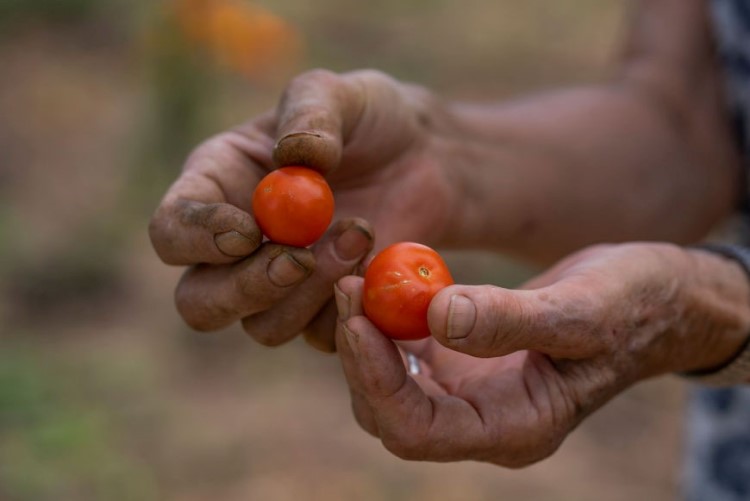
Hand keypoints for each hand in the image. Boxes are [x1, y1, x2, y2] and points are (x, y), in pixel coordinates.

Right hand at [149, 69, 461, 350]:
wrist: (425, 157)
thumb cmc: (369, 118)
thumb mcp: (342, 94)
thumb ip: (312, 113)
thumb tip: (294, 157)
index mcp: (216, 185)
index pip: (172, 230)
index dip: (197, 239)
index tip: (247, 231)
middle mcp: (235, 247)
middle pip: (201, 303)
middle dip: (246, 289)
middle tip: (297, 260)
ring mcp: (279, 285)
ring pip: (264, 326)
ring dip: (312, 292)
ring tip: (360, 231)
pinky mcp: (325, 310)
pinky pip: (321, 336)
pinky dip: (350, 308)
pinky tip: (376, 257)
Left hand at [335, 243, 749, 464]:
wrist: (652, 298)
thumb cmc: (632, 307)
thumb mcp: (581, 311)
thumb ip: (512, 319)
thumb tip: (437, 316)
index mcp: (512, 430)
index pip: (417, 430)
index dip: (377, 380)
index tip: (357, 319)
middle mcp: (481, 421)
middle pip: (389, 411)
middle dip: (360, 354)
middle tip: (346, 287)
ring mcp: (469, 393)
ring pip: (390, 381)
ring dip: (366, 334)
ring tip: (355, 278)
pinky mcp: (463, 360)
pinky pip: (406, 351)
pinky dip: (386, 320)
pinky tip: (379, 281)